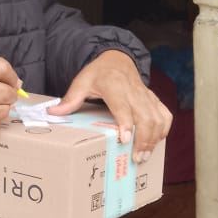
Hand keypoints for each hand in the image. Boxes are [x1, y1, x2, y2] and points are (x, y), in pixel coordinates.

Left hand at [47, 50, 171, 161]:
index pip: (123, 106)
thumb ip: (70, 99)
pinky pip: (164, 114)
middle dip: (143, 139)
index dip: (126, 123)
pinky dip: (164, 128)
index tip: (125, 140)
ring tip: (145, 155)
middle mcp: (133, 91)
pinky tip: (158, 141)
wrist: (118, 59)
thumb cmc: (99, 73)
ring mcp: (146, 95)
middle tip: (137, 158)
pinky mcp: (153, 99)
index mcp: (114, 86)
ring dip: (154, 138)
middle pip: (145, 116)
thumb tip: (53, 113)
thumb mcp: (82, 81)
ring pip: (157, 117)